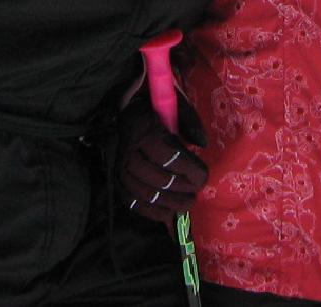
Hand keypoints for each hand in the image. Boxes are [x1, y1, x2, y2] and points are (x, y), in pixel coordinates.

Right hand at [116, 99, 207, 222]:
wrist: (127, 113)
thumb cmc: (156, 110)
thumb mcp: (176, 107)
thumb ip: (191, 123)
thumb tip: (203, 144)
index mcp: (145, 130)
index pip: (170, 157)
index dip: (190, 171)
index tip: (204, 176)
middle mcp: (130, 151)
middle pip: (161, 179)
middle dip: (183, 190)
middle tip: (197, 193)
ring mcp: (121, 168)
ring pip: (148, 194)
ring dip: (171, 203)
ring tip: (187, 203)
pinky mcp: (117, 180)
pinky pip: (133, 202)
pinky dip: (152, 212)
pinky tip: (167, 213)